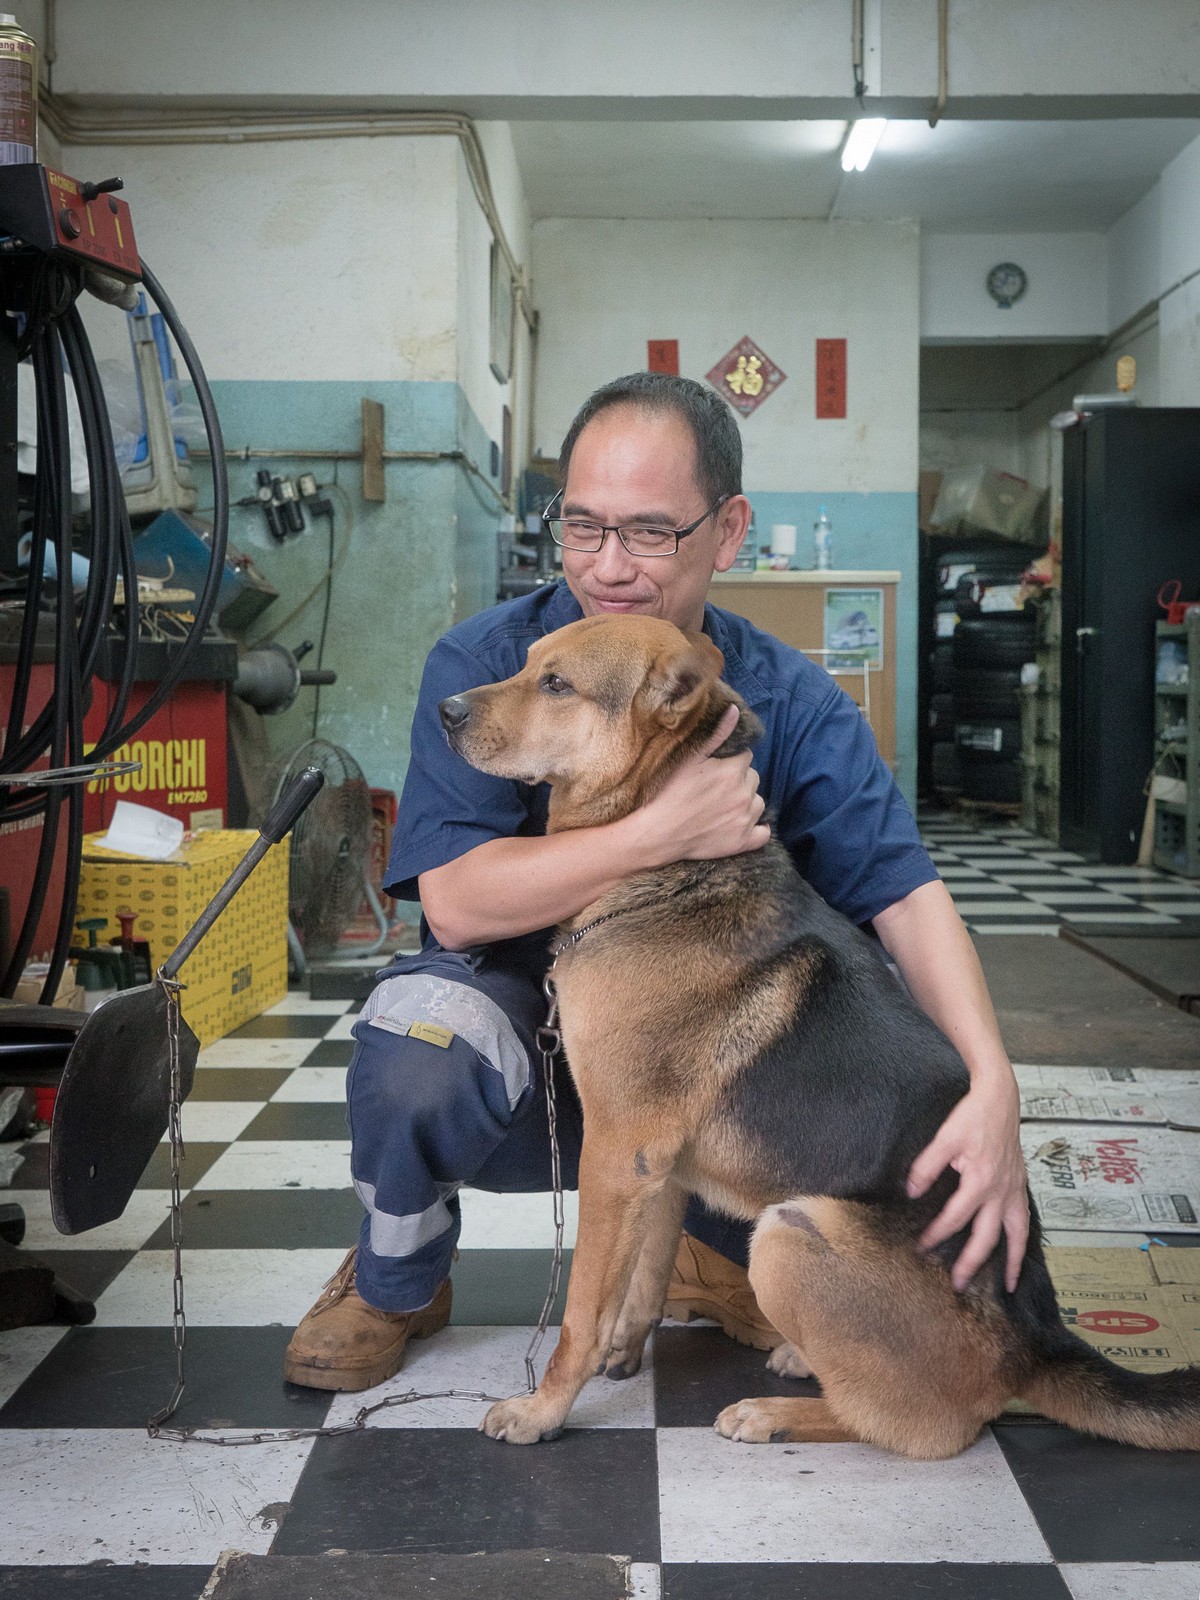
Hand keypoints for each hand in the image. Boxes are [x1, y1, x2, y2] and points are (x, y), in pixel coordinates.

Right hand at [629, 704, 769, 865]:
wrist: (657, 834)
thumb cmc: (669, 793)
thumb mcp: (689, 759)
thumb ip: (717, 734)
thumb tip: (736, 710)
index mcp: (733, 771)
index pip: (746, 756)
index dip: (731, 761)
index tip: (715, 769)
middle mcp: (745, 794)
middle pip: (752, 778)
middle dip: (739, 780)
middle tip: (715, 788)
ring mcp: (745, 819)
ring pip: (758, 802)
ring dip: (746, 802)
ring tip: (723, 806)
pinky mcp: (743, 842)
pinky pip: (763, 833)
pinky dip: (756, 829)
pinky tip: (740, 824)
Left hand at [907, 1073, 1028, 1293]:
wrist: (1000, 1099)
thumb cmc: (972, 1116)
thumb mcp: (944, 1138)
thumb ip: (927, 1166)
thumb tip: (911, 1191)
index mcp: (981, 1180)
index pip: (956, 1217)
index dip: (937, 1233)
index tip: (922, 1246)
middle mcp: (1001, 1191)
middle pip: (987, 1237)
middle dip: (973, 1262)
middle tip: (958, 1284)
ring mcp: (1014, 1190)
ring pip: (1016, 1234)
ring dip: (1012, 1261)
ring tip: (1009, 1285)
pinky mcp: (1020, 1186)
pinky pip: (1025, 1220)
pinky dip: (1023, 1239)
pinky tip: (1018, 1249)